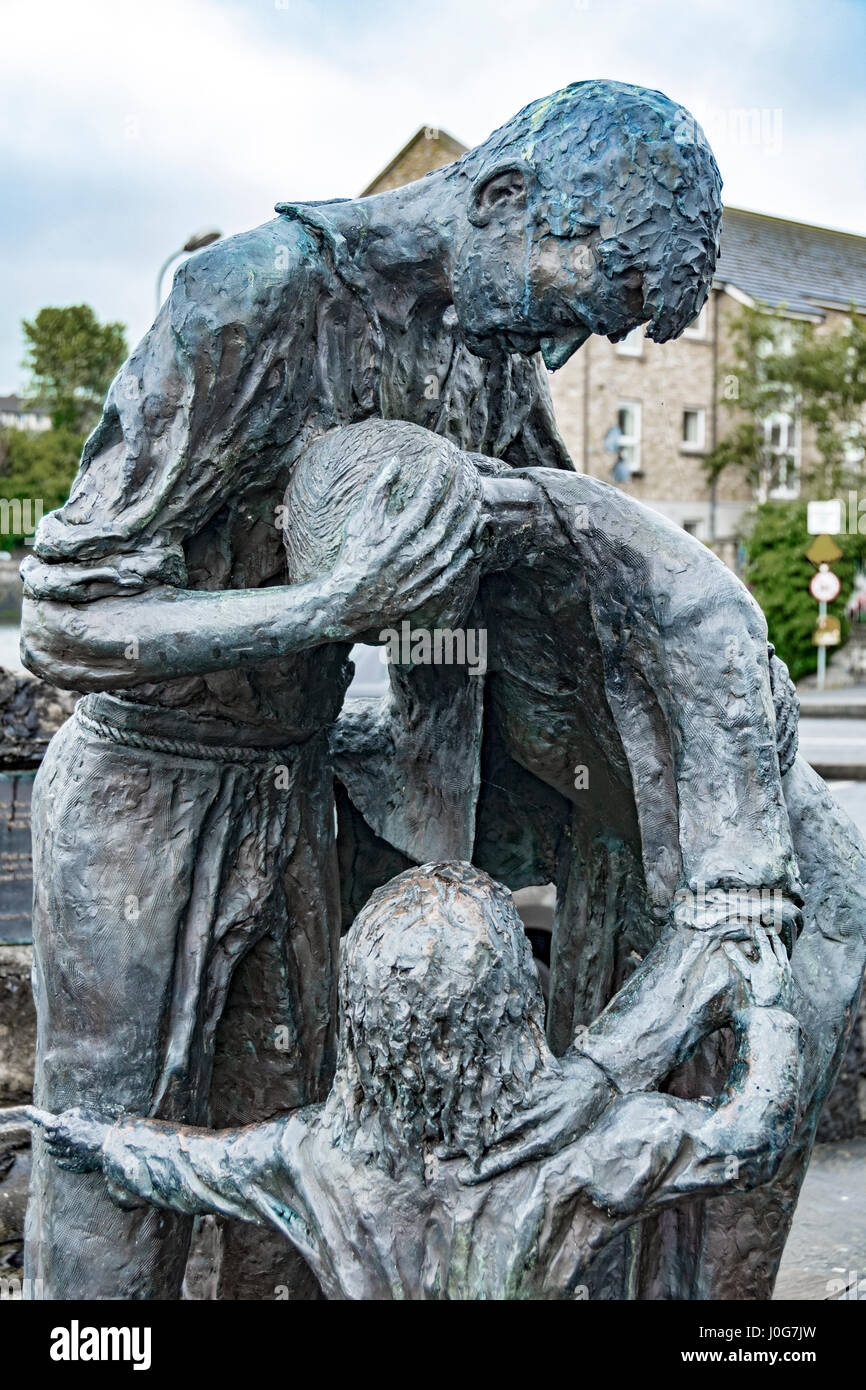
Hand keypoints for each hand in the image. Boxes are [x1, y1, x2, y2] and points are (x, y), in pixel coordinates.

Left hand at [39, 1106, 110, 1172]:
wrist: (110, 1144)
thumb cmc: (98, 1126)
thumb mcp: (83, 1113)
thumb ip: (69, 1114)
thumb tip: (58, 1117)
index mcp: (64, 1127)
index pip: (47, 1125)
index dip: (47, 1124)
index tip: (47, 1124)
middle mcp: (63, 1141)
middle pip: (49, 1139)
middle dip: (48, 1137)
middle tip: (47, 1136)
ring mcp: (68, 1154)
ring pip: (54, 1152)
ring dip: (51, 1149)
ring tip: (50, 1148)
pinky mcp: (76, 1165)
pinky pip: (63, 1165)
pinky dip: (59, 1163)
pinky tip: (57, 1161)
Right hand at [326, 449, 482, 635]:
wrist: (344, 604)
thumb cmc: (352, 558)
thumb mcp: (360, 521)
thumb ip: (378, 490)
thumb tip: (395, 460)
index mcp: (395, 536)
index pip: (424, 500)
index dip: (437, 479)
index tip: (445, 462)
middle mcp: (410, 556)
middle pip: (445, 522)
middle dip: (458, 498)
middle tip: (469, 481)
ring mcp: (418, 577)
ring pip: (452, 548)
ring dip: (467, 528)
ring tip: (478, 510)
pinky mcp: (421, 594)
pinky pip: (448, 576)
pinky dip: (460, 562)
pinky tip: (469, 548)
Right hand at [723, 925, 792, 1010]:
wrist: (773, 1015)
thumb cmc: (757, 997)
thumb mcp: (746, 976)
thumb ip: (738, 959)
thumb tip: (726, 944)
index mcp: (771, 962)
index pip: (763, 941)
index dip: (757, 932)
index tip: (755, 923)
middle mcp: (781, 965)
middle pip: (777, 945)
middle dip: (772, 935)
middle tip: (768, 926)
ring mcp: (786, 973)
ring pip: (784, 954)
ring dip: (779, 945)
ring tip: (776, 939)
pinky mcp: (789, 981)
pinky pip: (786, 963)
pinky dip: (782, 957)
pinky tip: (780, 959)